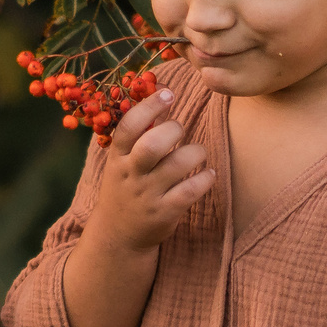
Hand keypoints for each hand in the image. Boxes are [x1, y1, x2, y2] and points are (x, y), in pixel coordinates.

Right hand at [85, 89, 214, 256]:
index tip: (168, 94)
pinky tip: (208, 174)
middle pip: (153, 145)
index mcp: (118, 157)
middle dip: (174, 130)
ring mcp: (148, 195)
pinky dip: (205, 178)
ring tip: (198, 153)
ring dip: (195, 152)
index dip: (149, 107)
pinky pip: (190, 191)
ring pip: (177, 165)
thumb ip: (140, 131)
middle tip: (180, 131)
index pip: (129, 127)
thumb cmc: (127, 186)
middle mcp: (131, 174)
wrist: (118, 235)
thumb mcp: (123, 160)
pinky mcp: (164, 213)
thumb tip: (161, 92)